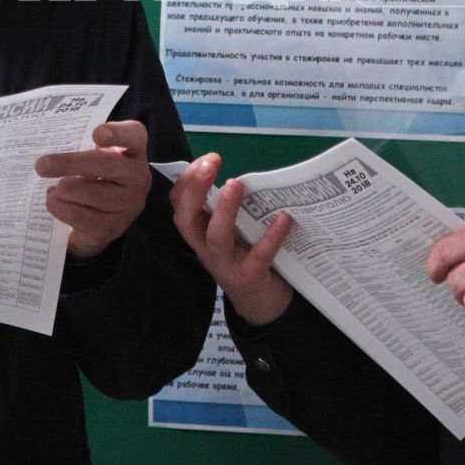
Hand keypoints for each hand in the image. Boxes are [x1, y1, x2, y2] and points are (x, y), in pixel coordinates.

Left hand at [36, 120, 152, 259]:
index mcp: (134, 150)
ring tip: (53, 189)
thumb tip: (47, 158)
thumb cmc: (95, 175)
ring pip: (88, 192)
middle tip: (41, 166)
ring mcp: (129, 204)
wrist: (102, 217)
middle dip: (70, 163)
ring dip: (61, 190)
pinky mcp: (114, 227)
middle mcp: (138, 176)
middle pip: (106, 164)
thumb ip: (80, 147)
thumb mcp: (94, 156)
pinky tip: (55, 202)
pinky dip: (60, 208)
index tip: (96, 134)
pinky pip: (78, 215)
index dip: (117, 133)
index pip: (134, 135)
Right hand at [168, 155, 294, 325]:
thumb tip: (243, 175)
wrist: (262, 306)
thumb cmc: (245, 258)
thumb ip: (229, 208)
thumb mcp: (231, 233)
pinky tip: (283, 218)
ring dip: (224, 210)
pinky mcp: (250, 278)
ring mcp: (226, 266)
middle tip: (211, 163)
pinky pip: (259, 256)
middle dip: (195, 189)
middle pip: (187, 219)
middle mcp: (206, 249)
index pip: (180, 205)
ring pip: (216, 238)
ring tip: (235, 184)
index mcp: (200, 234)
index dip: (187, 180)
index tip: (206, 159)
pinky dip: (271, 236)